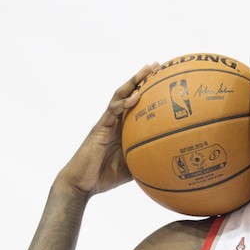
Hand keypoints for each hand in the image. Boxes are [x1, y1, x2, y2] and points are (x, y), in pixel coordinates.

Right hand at [57, 63, 159, 196]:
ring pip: (120, 97)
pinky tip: (136, 96)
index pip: (136, 104)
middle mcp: (114, 121)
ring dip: (133, 82)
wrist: (81, 183)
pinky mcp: (99, 128)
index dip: (147, 91)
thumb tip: (168, 162)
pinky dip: (124, 103)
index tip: (163, 80)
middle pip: (129, 94)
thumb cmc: (104, 177)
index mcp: (122, 128)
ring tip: (147, 70)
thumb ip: (146, 161)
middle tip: (157, 65)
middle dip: (142, 78)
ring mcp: (106, 123)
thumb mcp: (132, 169)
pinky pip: (112, 112)